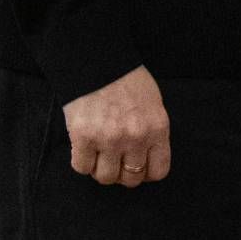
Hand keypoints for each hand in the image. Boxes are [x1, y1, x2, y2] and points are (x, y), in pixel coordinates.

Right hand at [63, 65, 170, 186]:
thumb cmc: (127, 80)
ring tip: (98, 153)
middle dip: (122, 172)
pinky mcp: (84, 138)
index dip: (146, 172)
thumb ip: (152, 132)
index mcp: (157, 129)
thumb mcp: (153, 104)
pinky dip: (82, 161)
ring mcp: (109, 139)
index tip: (136, 166)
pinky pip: (82, 167)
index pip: (158, 171)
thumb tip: (146, 160)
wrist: (97, 60)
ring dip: (101, 169)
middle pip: (131, 179)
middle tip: (114, 159)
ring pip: (106, 177)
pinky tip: (84, 147)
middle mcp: (136, 138)